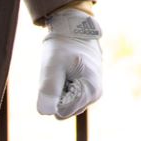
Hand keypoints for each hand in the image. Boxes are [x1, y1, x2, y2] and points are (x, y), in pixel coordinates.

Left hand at [36, 5, 103, 119]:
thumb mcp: (52, 67)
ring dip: (60, 90)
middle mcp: (95, 95)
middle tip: (59, 72)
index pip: (61, 112)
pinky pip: (70, 97)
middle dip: (57, 94)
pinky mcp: (89, 88)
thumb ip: (49, 91)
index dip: (53, 96)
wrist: (76, 27)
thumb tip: (45, 113)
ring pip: (66, 104)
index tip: (57, 75)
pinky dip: (65, 86)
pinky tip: (68, 71)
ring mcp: (93, 92)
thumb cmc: (63, 46)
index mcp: (90, 91)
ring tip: (64, 70)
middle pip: (64, 110)